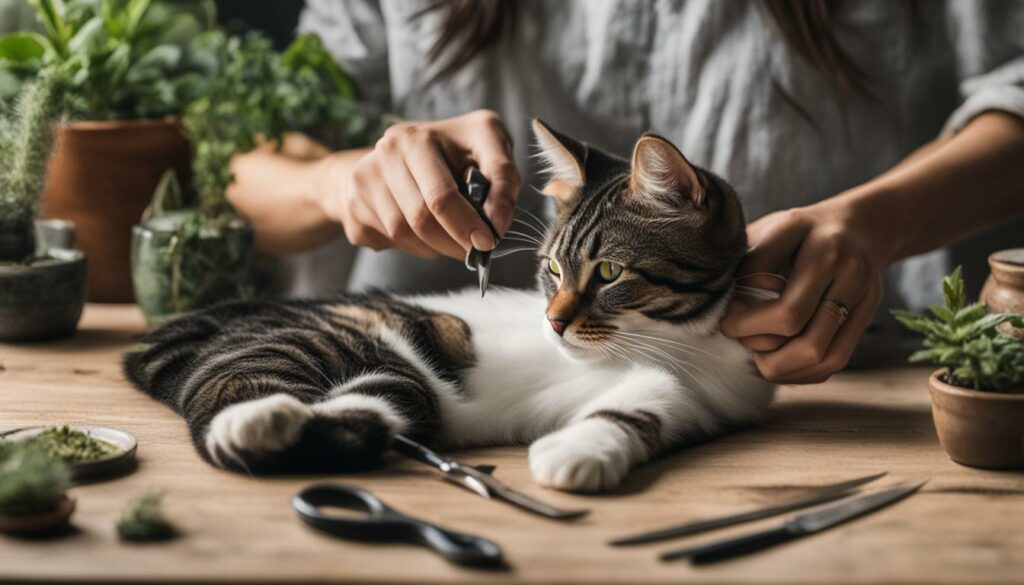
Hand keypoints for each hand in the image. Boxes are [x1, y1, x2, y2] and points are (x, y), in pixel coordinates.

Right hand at [319, 110, 519, 258]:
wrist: (397, 155)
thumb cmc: (454, 153)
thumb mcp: (487, 148)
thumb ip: (502, 177)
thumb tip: (497, 223)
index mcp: (420, 136)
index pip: (442, 194)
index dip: (469, 223)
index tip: (490, 241)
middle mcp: (387, 150)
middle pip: (421, 217)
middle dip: (455, 242)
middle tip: (476, 251)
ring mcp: (364, 176)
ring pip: (403, 233)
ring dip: (435, 246)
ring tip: (450, 235)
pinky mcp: (353, 204)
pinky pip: (387, 240)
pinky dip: (413, 246)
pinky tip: (423, 231)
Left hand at [720, 199, 884, 383]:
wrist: (859, 225)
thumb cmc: (801, 229)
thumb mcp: (772, 228)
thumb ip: (751, 262)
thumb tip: (725, 303)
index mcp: (824, 250)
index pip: (786, 311)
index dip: (746, 324)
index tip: (727, 319)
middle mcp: (850, 277)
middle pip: (806, 341)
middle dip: (761, 347)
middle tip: (739, 335)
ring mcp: (864, 301)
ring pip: (824, 358)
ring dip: (782, 366)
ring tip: (756, 352)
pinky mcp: (866, 320)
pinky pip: (835, 362)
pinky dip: (801, 371)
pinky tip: (777, 359)